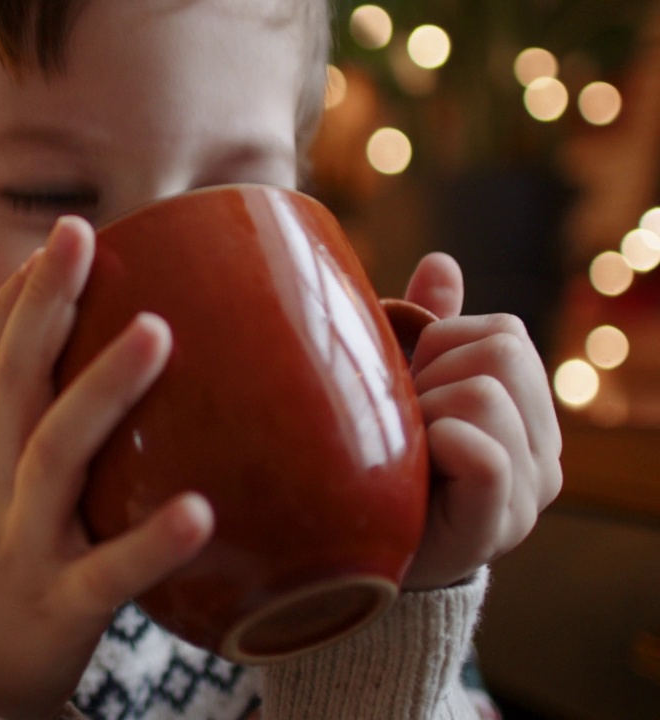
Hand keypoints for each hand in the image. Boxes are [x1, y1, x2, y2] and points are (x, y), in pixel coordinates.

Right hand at [0, 216, 213, 718]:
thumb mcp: (0, 502)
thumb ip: (41, 446)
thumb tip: (110, 389)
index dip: (15, 300)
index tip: (58, 237)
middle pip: (10, 384)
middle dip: (42, 306)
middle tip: (83, 236)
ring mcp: (24, 546)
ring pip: (52, 457)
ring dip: (100, 391)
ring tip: (157, 332)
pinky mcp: (59, 607)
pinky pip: (107, 573)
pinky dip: (151, 543)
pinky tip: (202, 511)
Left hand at [399, 253, 561, 589]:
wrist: (358, 556)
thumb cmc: (383, 464)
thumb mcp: (405, 387)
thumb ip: (430, 329)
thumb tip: (441, 261)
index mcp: (526, 410)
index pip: (502, 331)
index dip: (439, 344)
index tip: (410, 389)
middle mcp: (542, 451)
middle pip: (500, 350)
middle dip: (433, 372)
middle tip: (405, 424)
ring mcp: (526, 492)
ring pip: (485, 393)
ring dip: (424, 412)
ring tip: (405, 451)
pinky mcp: (493, 528)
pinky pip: (485, 456)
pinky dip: (443, 444)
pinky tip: (418, 466)